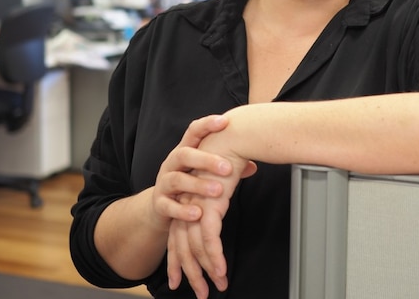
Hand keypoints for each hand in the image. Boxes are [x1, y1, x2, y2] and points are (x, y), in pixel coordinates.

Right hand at [149, 115, 235, 234]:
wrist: (160, 207)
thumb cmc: (190, 183)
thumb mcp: (204, 172)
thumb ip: (226, 167)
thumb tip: (252, 165)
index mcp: (184, 151)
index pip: (193, 132)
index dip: (207, 125)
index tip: (225, 121)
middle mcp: (171, 163)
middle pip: (184, 154)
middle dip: (206, 160)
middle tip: (228, 168)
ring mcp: (163, 183)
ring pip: (177, 179)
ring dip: (198, 185)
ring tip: (219, 191)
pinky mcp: (159, 204)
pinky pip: (168, 206)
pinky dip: (183, 210)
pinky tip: (198, 214)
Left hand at [167, 134, 255, 297]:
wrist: (232, 135)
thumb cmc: (231, 152)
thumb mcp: (225, 176)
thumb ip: (226, 186)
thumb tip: (241, 182)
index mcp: (188, 200)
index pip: (178, 237)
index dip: (178, 261)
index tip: (180, 281)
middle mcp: (188, 206)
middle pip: (183, 248)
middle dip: (191, 273)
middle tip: (200, 294)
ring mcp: (197, 207)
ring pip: (196, 249)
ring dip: (206, 272)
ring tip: (217, 287)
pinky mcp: (209, 206)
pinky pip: (210, 239)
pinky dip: (215, 258)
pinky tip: (221, 272)